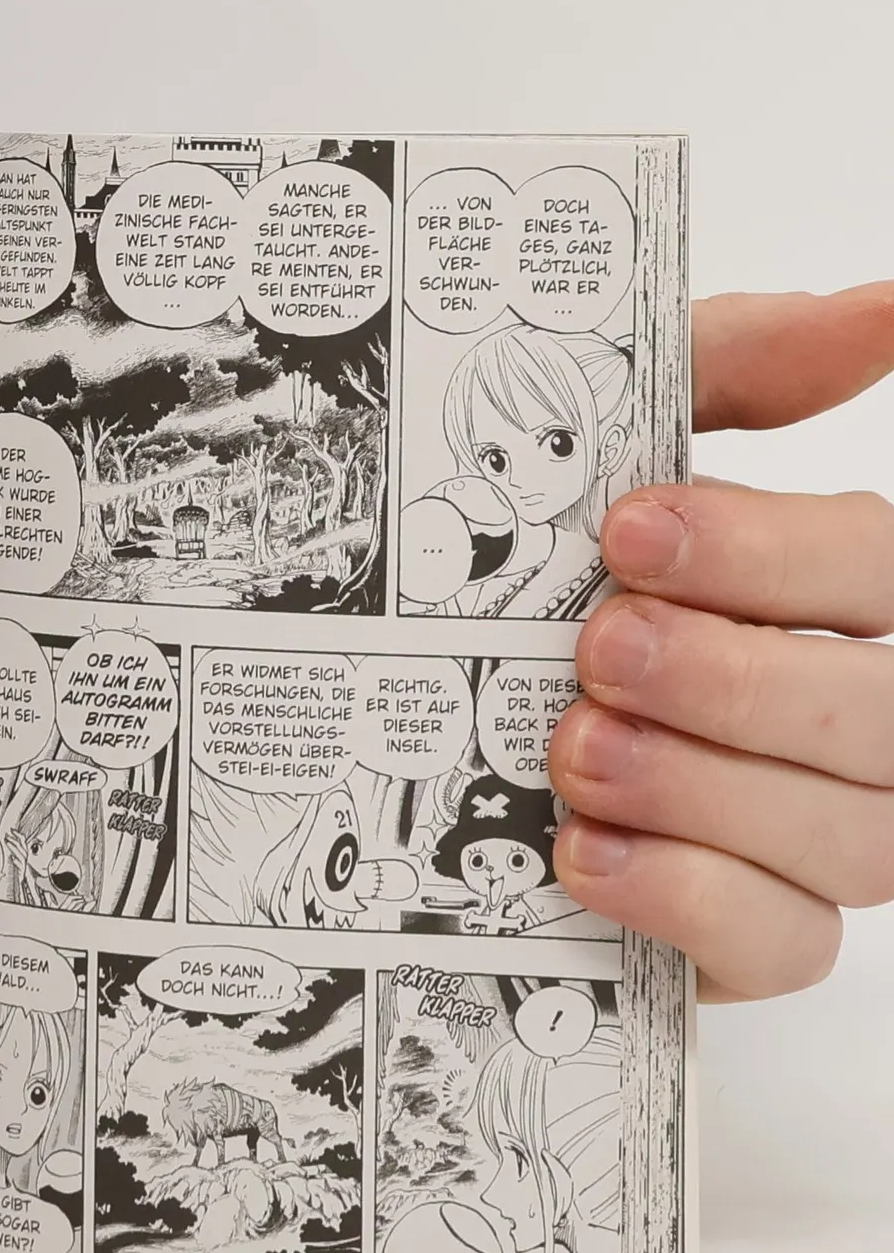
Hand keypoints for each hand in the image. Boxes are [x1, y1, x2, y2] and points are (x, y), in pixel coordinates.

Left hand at [549, 283, 893, 1000]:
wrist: (406, 744)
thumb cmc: (536, 578)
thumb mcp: (606, 455)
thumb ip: (733, 375)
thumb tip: (880, 307)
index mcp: (841, 596)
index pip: (884, 570)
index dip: (774, 555)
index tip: (631, 533)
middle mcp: (858, 722)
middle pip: (884, 716)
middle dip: (735, 681)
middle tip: (598, 648)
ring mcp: (815, 840)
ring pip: (854, 840)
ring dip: (702, 788)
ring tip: (574, 745)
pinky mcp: (750, 940)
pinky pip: (784, 945)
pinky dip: (687, 899)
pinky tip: (585, 849)